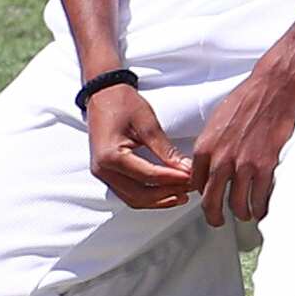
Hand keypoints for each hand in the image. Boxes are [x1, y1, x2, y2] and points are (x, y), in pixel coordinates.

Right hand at [86, 86, 193, 209]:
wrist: (103, 95)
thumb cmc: (122, 103)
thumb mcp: (148, 124)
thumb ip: (166, 150)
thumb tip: (186, 169)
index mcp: (110, 156)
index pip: (147, 175)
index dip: (172, 179)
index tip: (191, 178)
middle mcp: (103, 170)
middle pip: (140, 195)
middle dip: (167, 195)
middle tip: (189, 189)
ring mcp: (103, 174)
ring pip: (134, 199)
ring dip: (158, 200)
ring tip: (181, 195)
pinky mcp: (108, 175)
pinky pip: (129, 193)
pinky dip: (148, 196)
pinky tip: (166, 192)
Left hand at [190, 66, 294, 227]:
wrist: (272, 88)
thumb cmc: (246, 98)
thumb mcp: (216, 120)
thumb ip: (211, 144)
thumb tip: (209, 161)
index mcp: (205, 147)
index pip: (197, 182)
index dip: (202, 194)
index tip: (207, 198)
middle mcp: (221, 159)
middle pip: (211, 201)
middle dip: (213, 216)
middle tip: (217, 221)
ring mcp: (243, 165)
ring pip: (237, 204)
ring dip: (241, 213)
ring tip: (245, 214)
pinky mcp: (265, 166)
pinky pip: (260, 197)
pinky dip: (260, 207)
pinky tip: (262, 209)